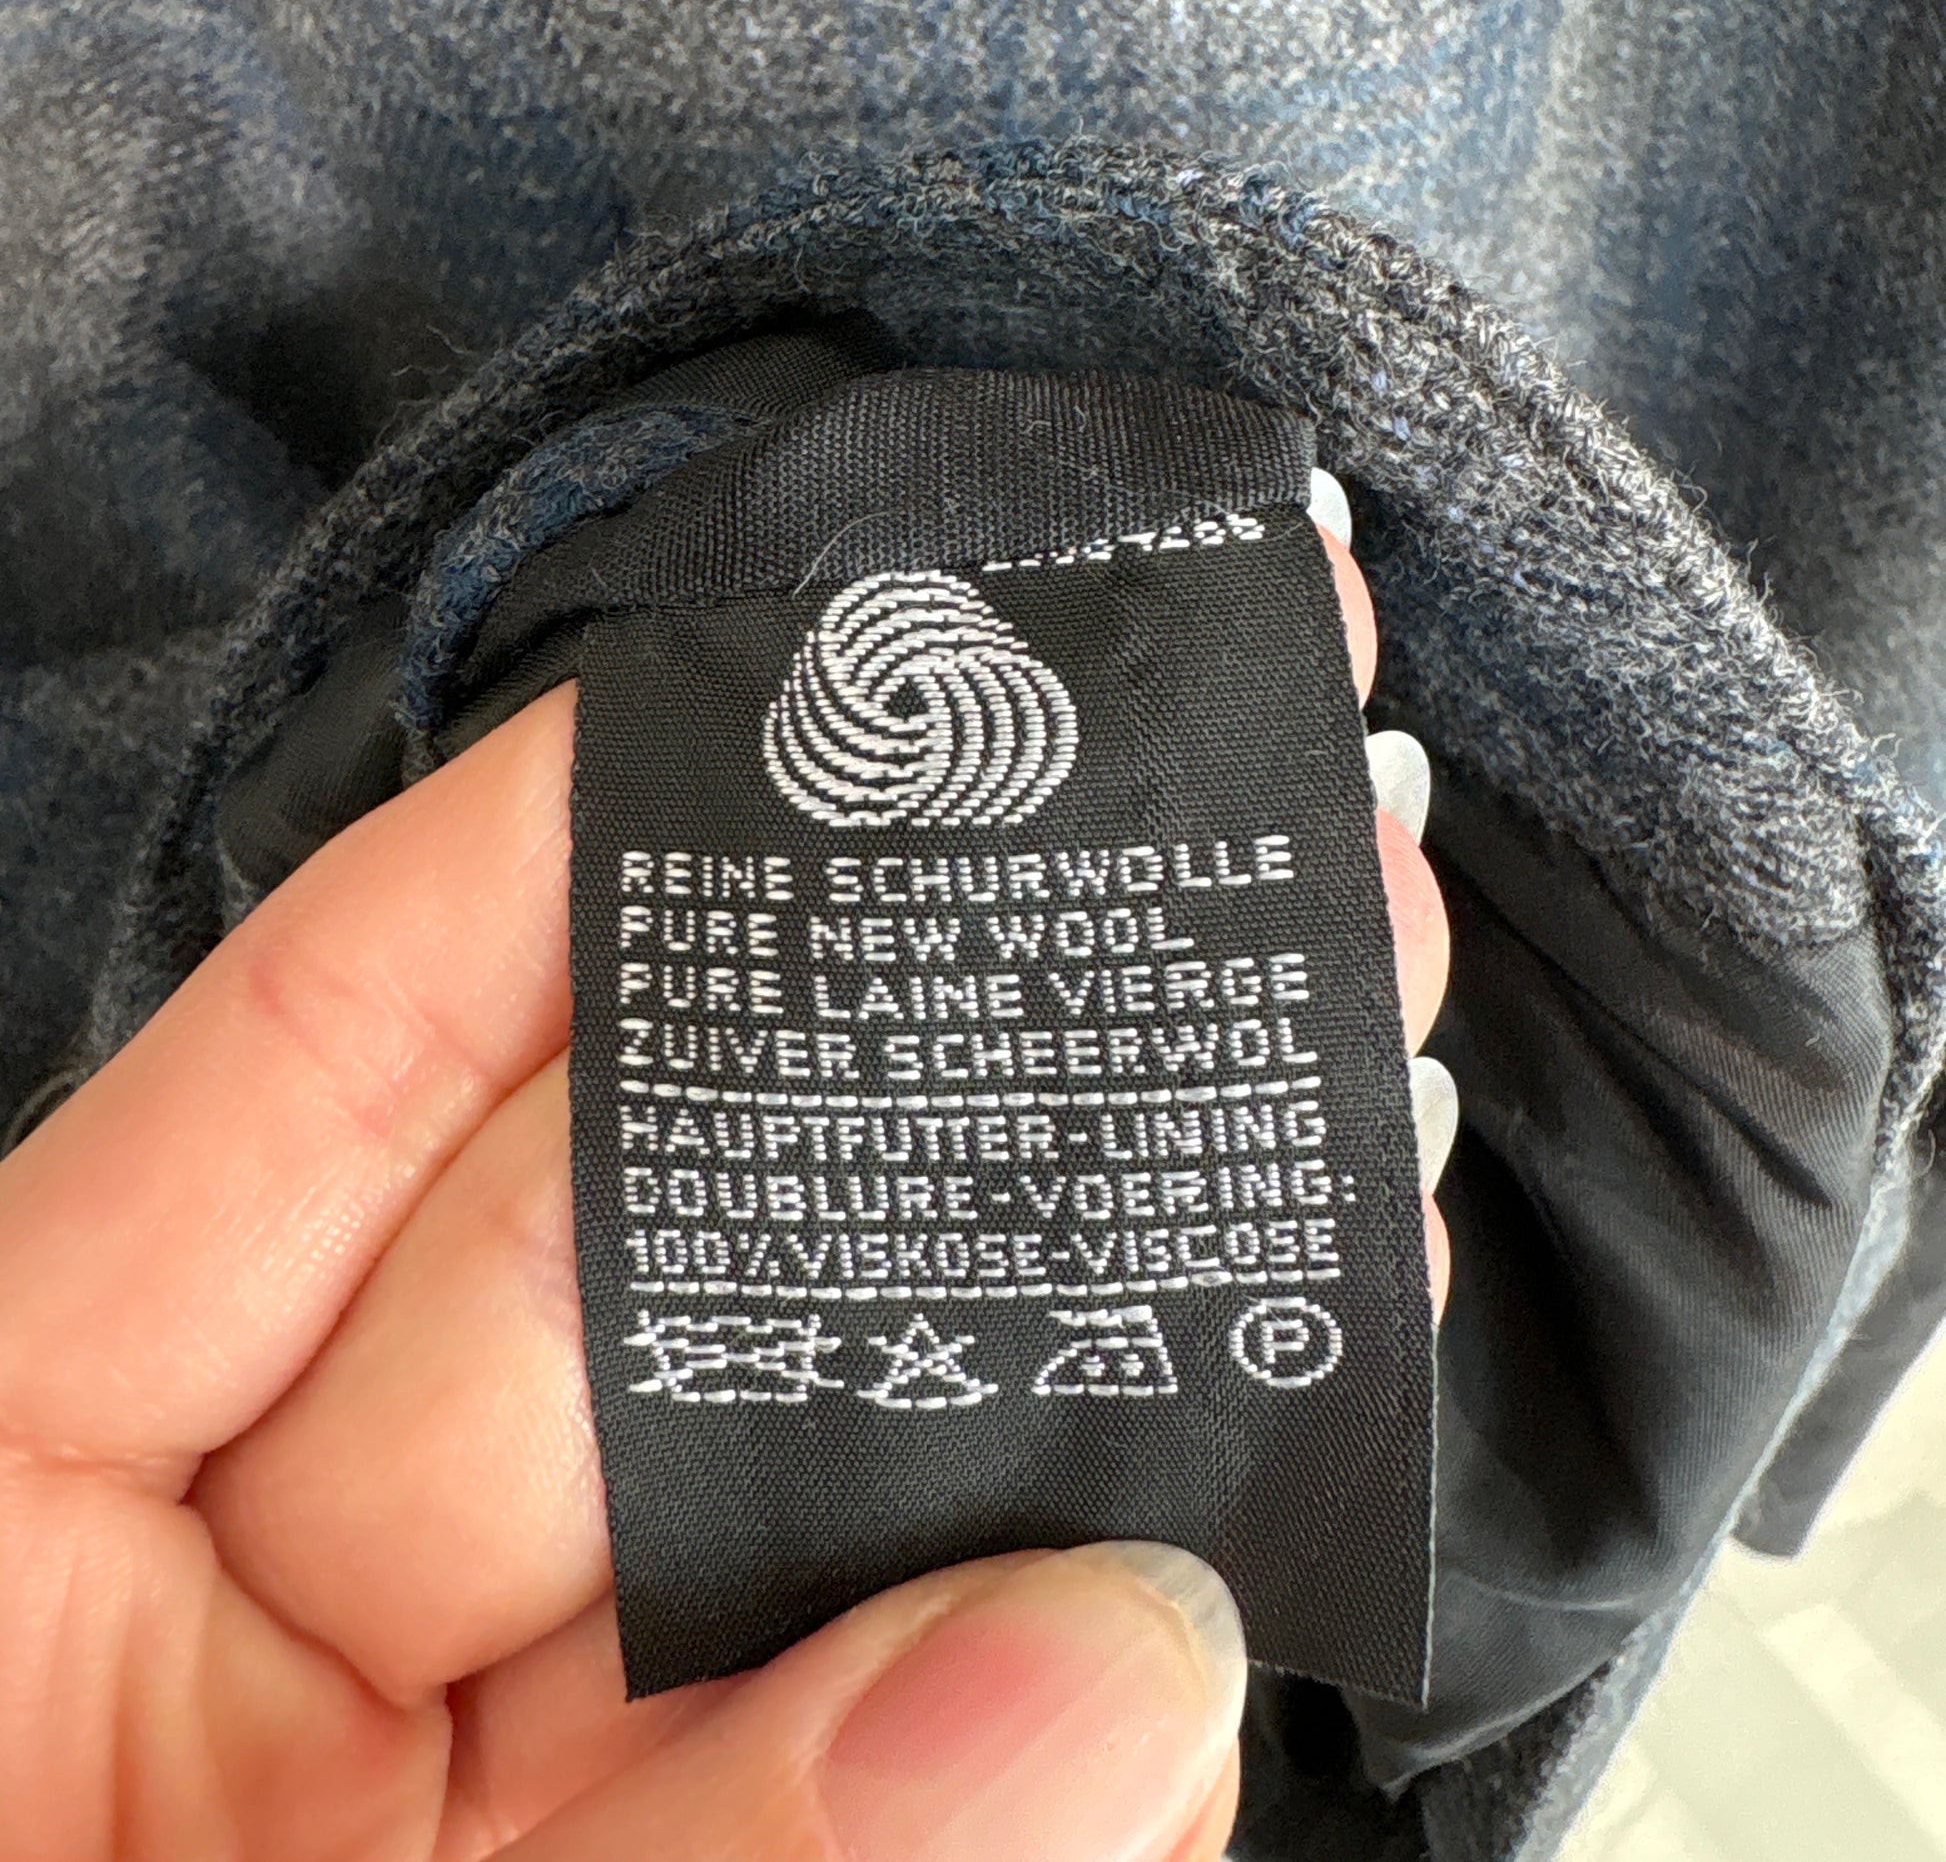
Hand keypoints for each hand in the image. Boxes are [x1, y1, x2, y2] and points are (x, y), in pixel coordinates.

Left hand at [0, 523, 1447, 1859]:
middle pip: (607, 1256)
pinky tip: (1253, 1381)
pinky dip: (1057, 1583)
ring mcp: (453, 1768)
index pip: (312, 1078)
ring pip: (785, 1471)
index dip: (558, 859)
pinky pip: (868, 1710)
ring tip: (1300, 1018)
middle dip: (902, 1046)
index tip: (806, 689)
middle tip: (1174, 818)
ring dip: (1040, 1275)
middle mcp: (228, 1611)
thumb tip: (1115, 1668)